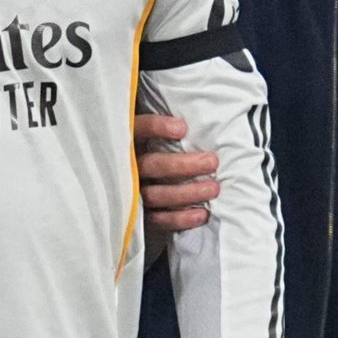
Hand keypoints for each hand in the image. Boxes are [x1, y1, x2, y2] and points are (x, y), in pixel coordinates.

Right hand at [135, 113, 218, 233]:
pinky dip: (180, 219)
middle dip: (183, 165)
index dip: (158, 128)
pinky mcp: (137, 215)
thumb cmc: (149, 149)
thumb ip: (164, 127)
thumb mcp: (147, 133)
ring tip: (213, 188)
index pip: (138, 129)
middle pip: (152, 165)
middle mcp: (126, 167)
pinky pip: (158, 219)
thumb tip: (197, 117)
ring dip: (187, 193)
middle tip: (212, 161)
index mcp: (128, 141)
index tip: (183, 128)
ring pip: (156, 194)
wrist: (124, 187)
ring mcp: (130, 193)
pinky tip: (202, 214)